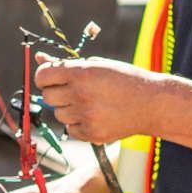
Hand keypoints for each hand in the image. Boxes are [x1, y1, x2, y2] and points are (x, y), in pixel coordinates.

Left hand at [34, 55, 157, 145]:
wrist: (152, 104)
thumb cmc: (124, 79)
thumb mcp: (97, 65)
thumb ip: (66, 64)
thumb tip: (39, 58)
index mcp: (81, 73)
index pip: (43, 76)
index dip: (44, 76)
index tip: (51, 78)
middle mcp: (81, 94)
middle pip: (47, 97)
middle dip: (56, 93)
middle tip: (73, 90)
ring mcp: (86, 116)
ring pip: (58, 114)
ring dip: (68, 108)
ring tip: (90, 103)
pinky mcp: (91, 134)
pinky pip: (70, 129)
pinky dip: (78, 124)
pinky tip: (96, 116)